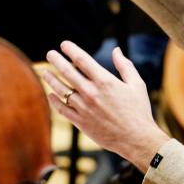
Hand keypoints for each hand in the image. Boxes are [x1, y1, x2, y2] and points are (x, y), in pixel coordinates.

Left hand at [44, 41, 169, 172]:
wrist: (136, 139)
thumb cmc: (138, 110)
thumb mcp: (136, 84)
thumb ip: (125, 65)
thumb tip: (116, 50)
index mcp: (105, 81)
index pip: (82, 59)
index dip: (71, 49)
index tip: (64, 44)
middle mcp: (91, 93)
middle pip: (67, 71)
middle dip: (56, 60)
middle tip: (50, 54)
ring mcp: (84, 108)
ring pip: (61, 89)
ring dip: (51, 79)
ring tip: (45, 71)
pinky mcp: (81, 122)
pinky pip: (62, 109)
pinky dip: (55, 100)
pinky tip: (51, 94)